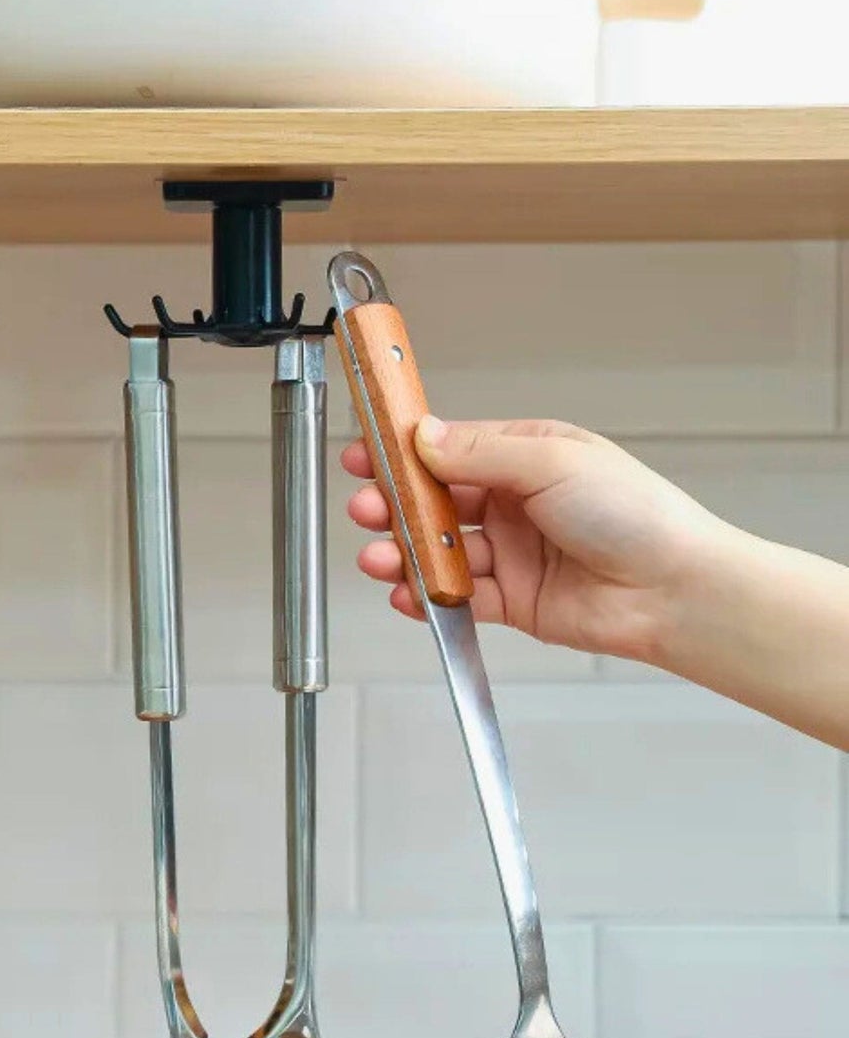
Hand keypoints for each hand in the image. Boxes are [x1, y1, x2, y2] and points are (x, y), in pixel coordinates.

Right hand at [344, 415, 732, 664]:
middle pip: (436, 502)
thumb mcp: (552, 461)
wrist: (672, 590)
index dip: (403, 453)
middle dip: (394, 506)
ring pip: (440, 551)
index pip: (450, 449)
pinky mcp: (511, 600)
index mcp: (526, 457)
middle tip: (366, 509)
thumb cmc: (635, 514)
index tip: (365, 454)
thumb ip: (481, 452)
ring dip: (404, 553)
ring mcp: (511, 553)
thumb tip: (425, 437)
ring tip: (379, 558)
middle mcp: (514, 504)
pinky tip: (407, 592)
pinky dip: (427, 596)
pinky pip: (457, 596)